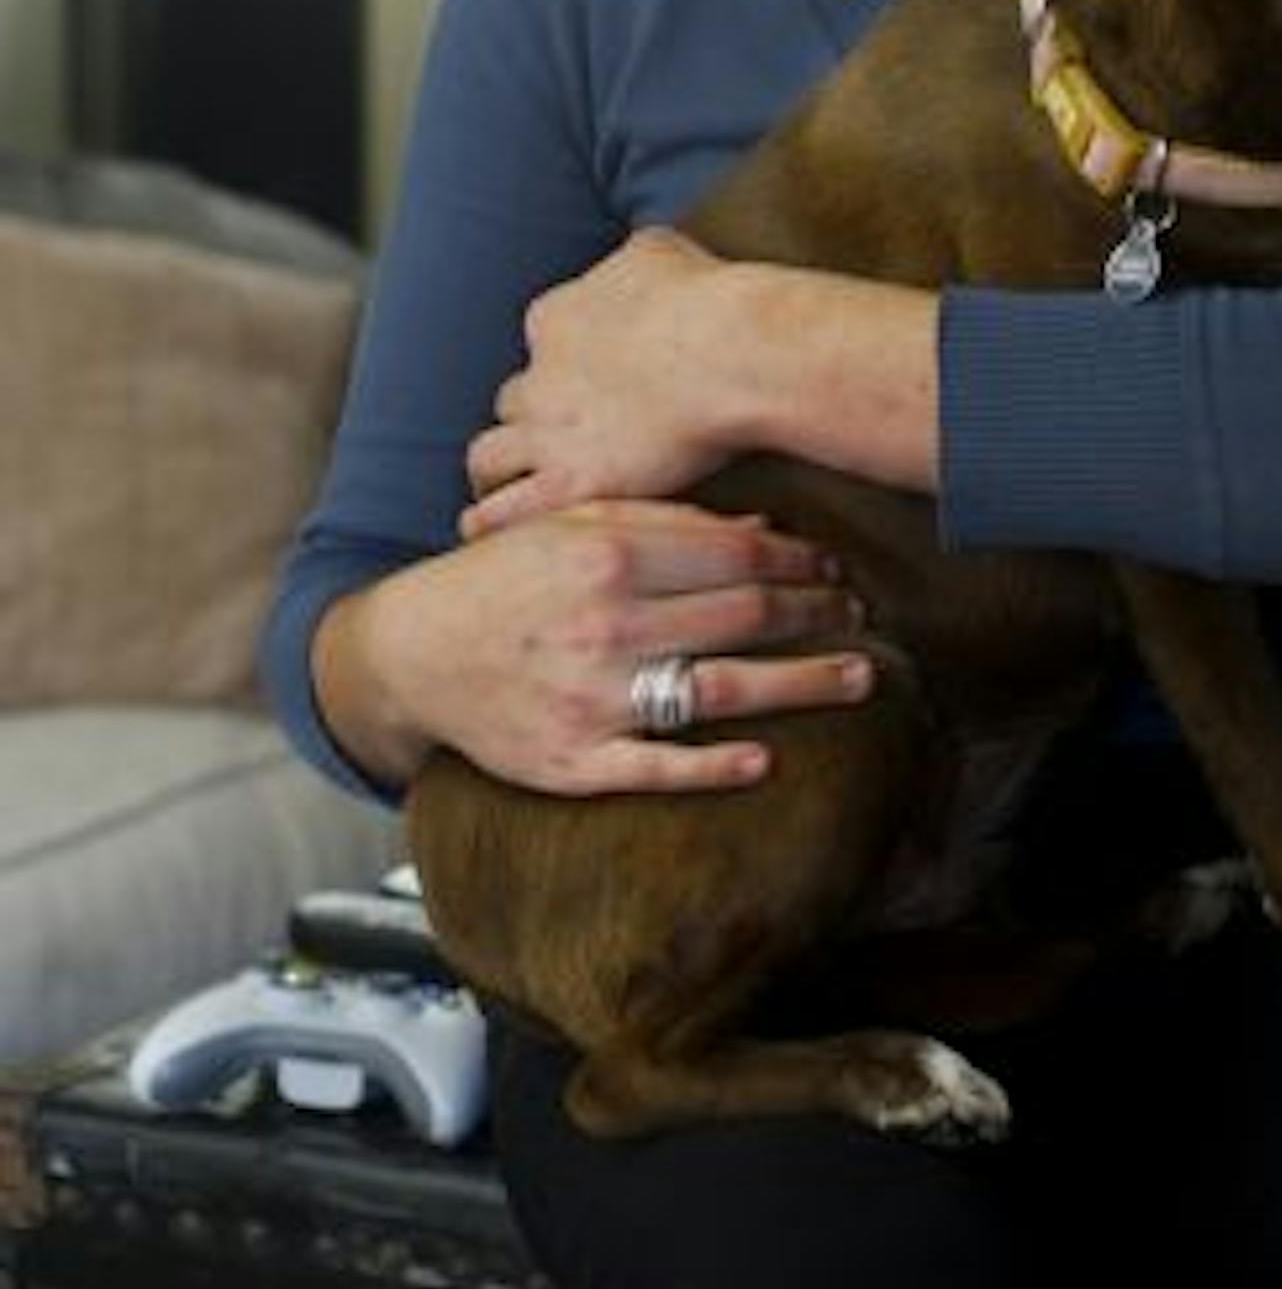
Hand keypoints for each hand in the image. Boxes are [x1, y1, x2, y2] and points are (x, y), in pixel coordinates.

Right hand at [326, 500, 873, 797]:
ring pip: (721, 690)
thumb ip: (665, 521)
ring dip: (802, 684)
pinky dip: (714, 766)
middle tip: (863, 617)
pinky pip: (656, 767)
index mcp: (611, 554)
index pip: (737, 557)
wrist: (411, 652)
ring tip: (860, 679)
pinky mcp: (572, 762)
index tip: (836, 569)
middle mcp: (608, 624)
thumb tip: (762, 529)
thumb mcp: (573, 524)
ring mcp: (592, 698)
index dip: (801, 562)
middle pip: (744, 618)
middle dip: (818, 616)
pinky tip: (765, 760)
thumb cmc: (504, 577)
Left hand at [466, 228, 748, 521]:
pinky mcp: (570, 483)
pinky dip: (494, 522)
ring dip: (498, 473)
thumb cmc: (710, 299)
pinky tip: (497, 532)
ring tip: (508, 493)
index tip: (588, 382)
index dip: (563, 366)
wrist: (731, 351)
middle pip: (516, 401)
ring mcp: (548, 432)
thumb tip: (642, 260)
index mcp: (555, 316)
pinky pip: (502, 512)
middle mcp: (539, 374)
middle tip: (561, 440)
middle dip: (535, 418)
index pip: (541, 344)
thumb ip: (634, 258)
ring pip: (489, 457)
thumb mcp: (663, 250)